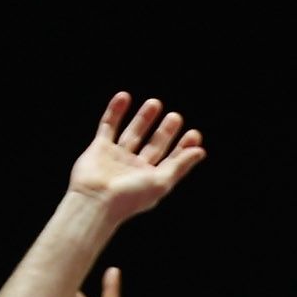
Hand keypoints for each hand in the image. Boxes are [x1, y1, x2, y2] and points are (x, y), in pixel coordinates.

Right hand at [69, 93, 205, 225]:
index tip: (194, 133)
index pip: (171, 160)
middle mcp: (134, 168)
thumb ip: (180, 165)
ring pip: (132, 133)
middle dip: (165, 131)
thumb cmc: (130, 196)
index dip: (183, 147)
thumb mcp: (161, 181)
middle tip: (175, 116)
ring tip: (155, 102)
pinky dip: (115, 111)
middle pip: (153, 145)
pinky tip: (124, 96)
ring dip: (143, 118)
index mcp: (151, 179)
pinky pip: (108, 125)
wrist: (96, 200)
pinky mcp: (99, 148)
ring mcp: (116, 157)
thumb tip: (200, 151)